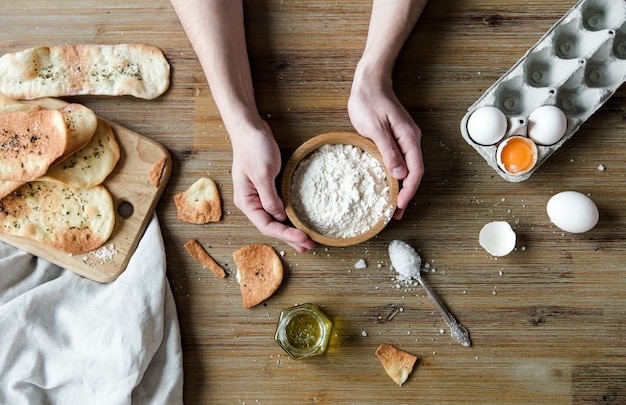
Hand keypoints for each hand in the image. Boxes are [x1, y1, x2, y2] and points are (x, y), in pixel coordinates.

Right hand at [230, 119, 314, 251]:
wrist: (249, 127)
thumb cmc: (253, 148)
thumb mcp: (263, 174)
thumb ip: (270, 198)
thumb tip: (279, 216)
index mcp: (246, 201)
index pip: (266, 226)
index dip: (285, 234)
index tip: (303, 238)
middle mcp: (251, 202)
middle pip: (271, 226)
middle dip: (290, 238)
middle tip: (309, 246)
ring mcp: (259, 195)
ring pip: (276, 219)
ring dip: (291, 230)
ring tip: (307, 240)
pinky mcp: (267, 187)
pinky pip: (279, 207)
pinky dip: (290, 216)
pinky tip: (299, 222)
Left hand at [348, 74, 423, 218]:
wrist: (369, 82)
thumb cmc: (369, 101)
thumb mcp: (375, 127)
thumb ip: (388, 150)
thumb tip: (400, 173)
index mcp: (409, 138)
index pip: (416, 170)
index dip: (409, 190)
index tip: (399, 205)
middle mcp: (411, 140)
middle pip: (414, 172)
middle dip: (406, 194)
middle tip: (395, 213)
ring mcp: (405, 139)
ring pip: (408, 168)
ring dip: (402, 186)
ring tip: (392, 204)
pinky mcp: (397, 138)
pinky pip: (401, 161)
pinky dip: (396, 175)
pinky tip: (388, 183)